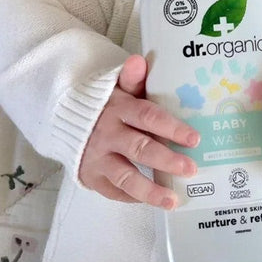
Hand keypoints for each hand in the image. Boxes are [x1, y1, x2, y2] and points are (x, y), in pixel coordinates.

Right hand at [78, 55, 199, 207]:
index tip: (195, 139)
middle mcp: (108, 135)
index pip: (148, 117)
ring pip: (126, 177)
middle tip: (192, 169)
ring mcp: (98, 158)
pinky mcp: (91, 176)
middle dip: (167, 160)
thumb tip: (139, 61)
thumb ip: (132, 79)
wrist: (66, 121)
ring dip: (150, 191)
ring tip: (173, 200)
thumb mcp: (117, 88)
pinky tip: (154, 201)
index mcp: (119, 109)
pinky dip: (133, 198)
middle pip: (140, 149)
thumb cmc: (106, 106)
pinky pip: (114, 191)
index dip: (172, 128)